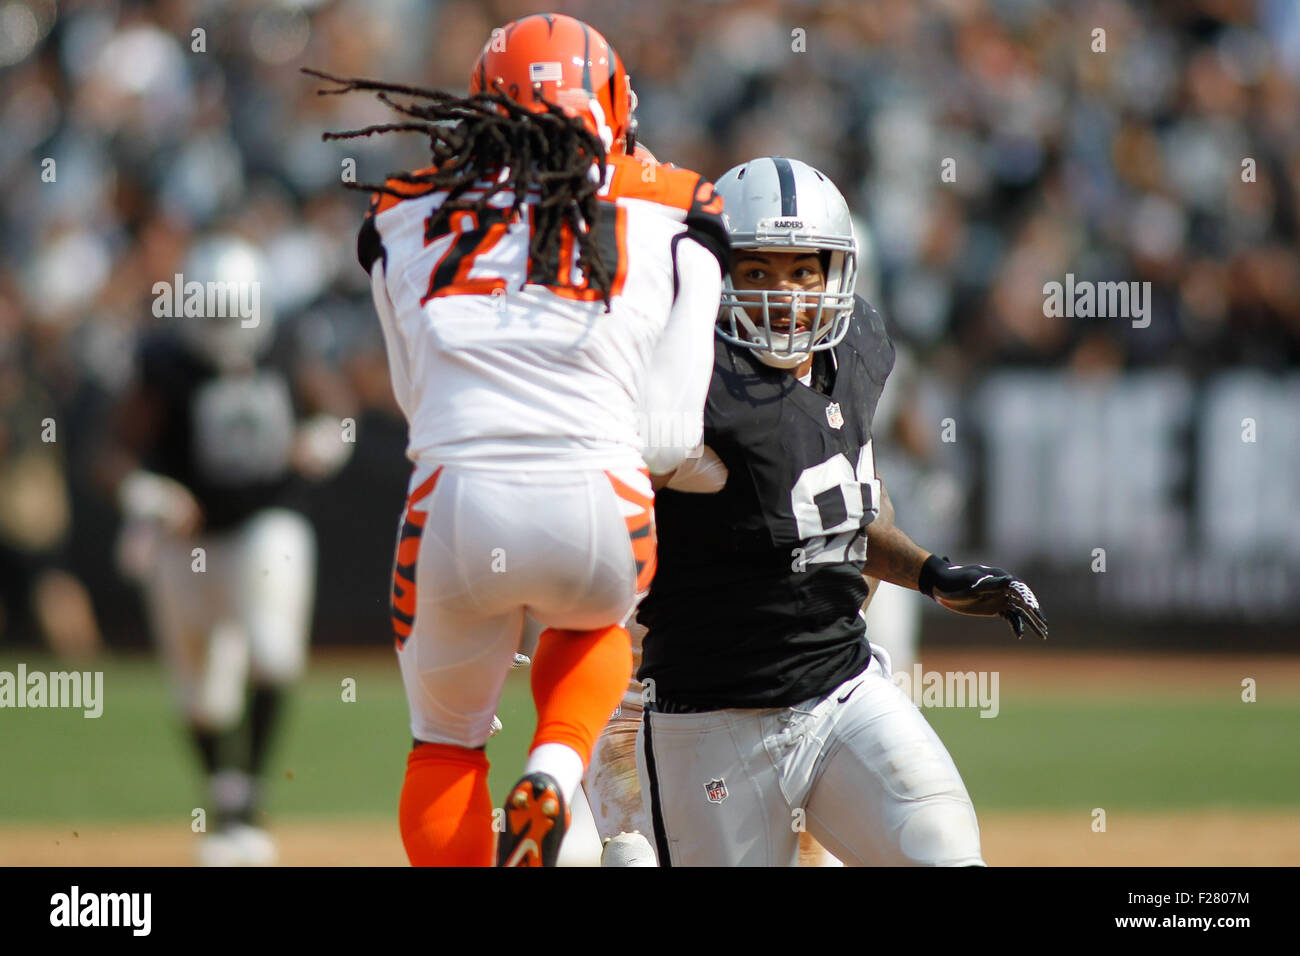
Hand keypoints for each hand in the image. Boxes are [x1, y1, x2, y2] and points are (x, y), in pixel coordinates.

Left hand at [918, 555, 1047, 639]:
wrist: (942, 585)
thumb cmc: (956, 581)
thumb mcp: (972, 583)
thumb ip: (990, 584)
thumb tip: (1010, 581)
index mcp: (1000, 578)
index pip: (1019, 589)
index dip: (1027, 598)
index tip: (1032, 609)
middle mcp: (1004, 588)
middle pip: (1024, 601)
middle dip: (1035, 613)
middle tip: (1044, 625)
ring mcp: (1000, 598)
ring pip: (1020, 611)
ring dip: (1031, 622)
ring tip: (1042, 634)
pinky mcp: (996, 607)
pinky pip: (1011, 617)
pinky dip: (1017, 625)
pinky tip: (1020, 635)